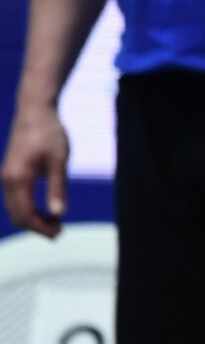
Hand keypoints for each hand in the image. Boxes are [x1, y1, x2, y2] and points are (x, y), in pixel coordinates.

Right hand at [2, 103, 69, 237]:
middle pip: (17, 215)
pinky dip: (27, 207)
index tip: (59, 233)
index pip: (25, 214)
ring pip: (14, 207)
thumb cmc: (50, 132)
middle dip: (36, 227)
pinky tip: (45, 208)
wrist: (35, 110)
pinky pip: (15, 198)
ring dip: (32, 218)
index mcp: (17, 179)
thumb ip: (57, 188)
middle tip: (59, 232)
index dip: (41, 228)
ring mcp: (7, 176)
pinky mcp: (11, 171)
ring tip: (54, 223)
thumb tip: (59, 214)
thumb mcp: (59, 160)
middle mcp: (7, 180)